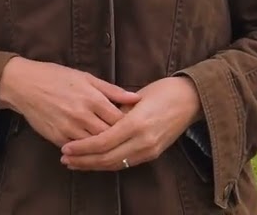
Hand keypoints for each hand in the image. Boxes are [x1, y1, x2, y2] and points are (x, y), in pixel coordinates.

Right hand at [0, 58, 140, 147]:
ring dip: (104, 148)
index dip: (129, 125)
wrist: (24, 85)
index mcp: (92, 99)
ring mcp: (69, 129)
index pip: (120, 119)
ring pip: (95, 146)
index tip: (135, 126)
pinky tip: (94, 150)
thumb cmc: (56, 76)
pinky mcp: (57, 138)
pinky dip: (87, 151)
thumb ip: (112, 90)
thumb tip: (136, 98)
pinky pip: (78, 150)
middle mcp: (82, 116)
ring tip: (113, 147)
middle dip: (120, 138)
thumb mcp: (85, 77)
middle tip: (128, 140)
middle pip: (110, 135)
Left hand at [59, 76, 200, 170]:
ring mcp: (149, 150)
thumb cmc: (163, 91)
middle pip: (106, 158)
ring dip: (93, 165)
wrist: (191, 100)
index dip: (82, 148)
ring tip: (75, 163)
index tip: (66, 148)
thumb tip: (94, 122)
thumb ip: (115, 111)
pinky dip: (108, 164)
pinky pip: (125, 163)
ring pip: (115, 164)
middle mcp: (143, 141)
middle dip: (83, 160)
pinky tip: (95, 162)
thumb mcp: (136, 97)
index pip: (102, 142)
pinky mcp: (153, 154)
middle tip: (64, 159)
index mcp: (136, 124)